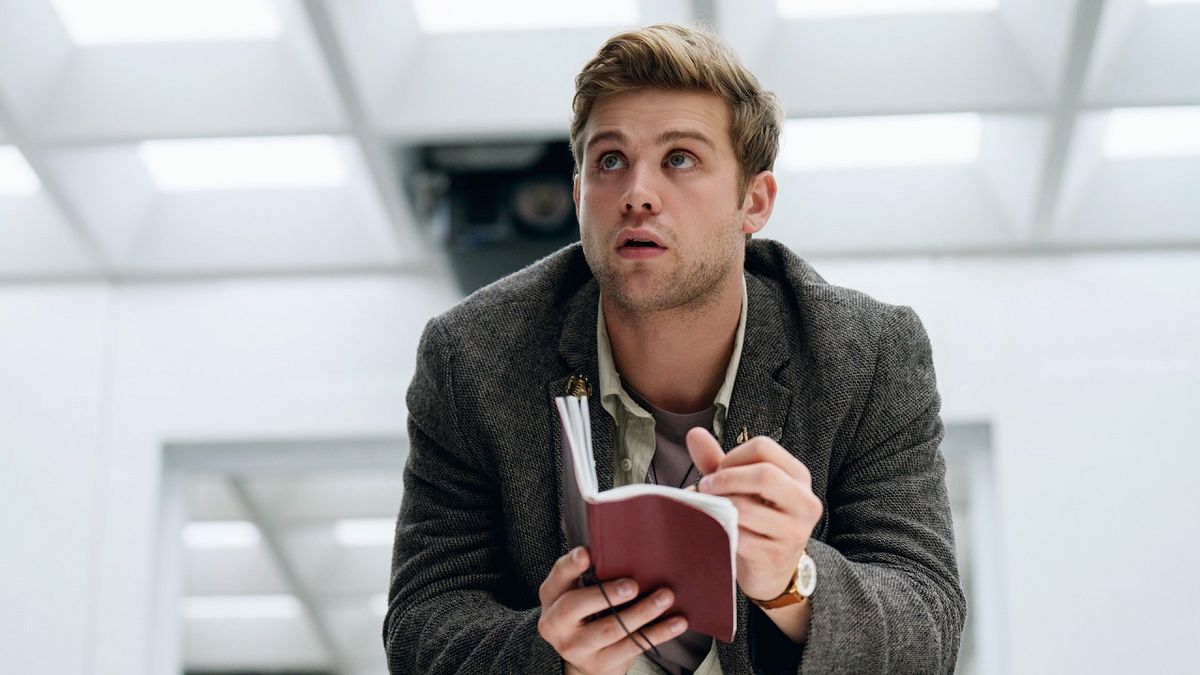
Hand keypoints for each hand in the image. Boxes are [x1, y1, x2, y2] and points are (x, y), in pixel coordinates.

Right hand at [537, 546, 687, 674]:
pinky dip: (657, 633)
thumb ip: (592, 573)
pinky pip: (632, 647)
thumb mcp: (579, 592)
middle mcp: (556, 624)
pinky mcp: (600, 663)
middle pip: (576, 606)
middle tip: (632, 585)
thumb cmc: (587, 614)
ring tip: (664, 598)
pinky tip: (675, 623)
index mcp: (552, 596)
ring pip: (611, 629)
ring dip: (641, 612)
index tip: (587, 554)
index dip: (571, 565)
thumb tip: (625, 548)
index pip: (558, 576)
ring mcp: (577, 647)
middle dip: (605, 594)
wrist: (586, 660)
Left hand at [686, 428, 822, 601]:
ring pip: (747, 507)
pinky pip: (739, 536)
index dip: (733, 456)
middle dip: (725, 478)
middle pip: (764, 474)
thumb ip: (718, 462)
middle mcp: (804, 501)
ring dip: (717, 506)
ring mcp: (794, 531)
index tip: (717, 471)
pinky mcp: (777, 555)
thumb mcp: (741, 488)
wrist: (772, 573)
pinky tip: (712, 530)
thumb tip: (694, 433)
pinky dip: (718, 530)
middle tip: (706, 488)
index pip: (764, 447)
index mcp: (798, 476)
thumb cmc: (756, 522)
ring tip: (706, 509)